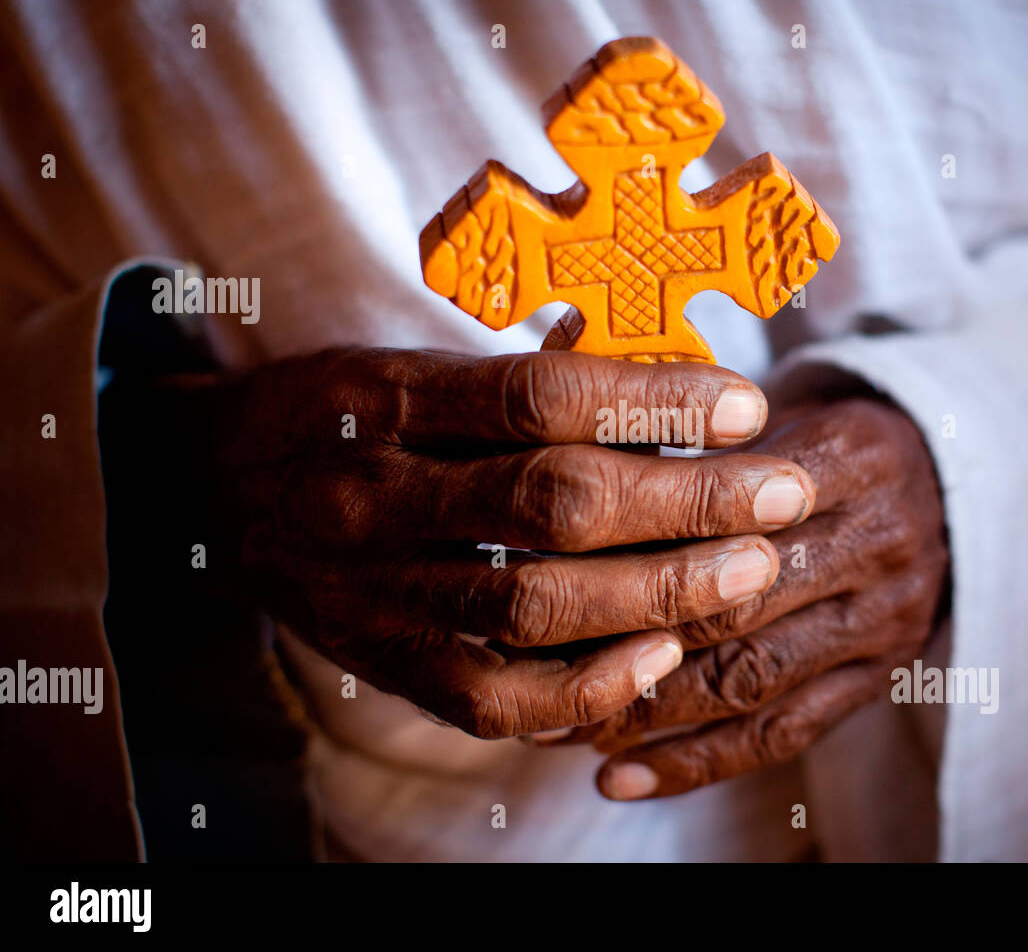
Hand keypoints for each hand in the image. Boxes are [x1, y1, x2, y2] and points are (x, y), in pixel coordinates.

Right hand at [191, 347, 816, 737]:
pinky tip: (662, 657)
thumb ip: (511, 384)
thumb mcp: (399, 364)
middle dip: (686, 503)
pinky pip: (495, 699)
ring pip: (534, 606)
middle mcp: (377, 498)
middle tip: (784, 493)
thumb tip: (664, 389)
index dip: (650, 399)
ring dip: (659, 593)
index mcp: (384, 400)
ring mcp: (377, 592)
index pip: (534, 396)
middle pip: (551, 505)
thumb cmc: (334, 417)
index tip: (745, 402)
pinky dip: (588, 686)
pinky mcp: (386, 663)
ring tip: (751, 572)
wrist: (208, 492)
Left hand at [549, 395, 948, 798]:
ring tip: (556, 726)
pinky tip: (620, 777)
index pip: (727, 512)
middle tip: (527, 664)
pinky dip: (695, 763)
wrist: (954, 484)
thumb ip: (694, 440)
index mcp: (848, 456)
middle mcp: (876, 542)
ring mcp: (881, 621)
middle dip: (624, 639)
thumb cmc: (829, 445)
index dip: (631, 545)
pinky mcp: (877, 679)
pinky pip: (782, 735)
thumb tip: (569, 469)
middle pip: (733, 602)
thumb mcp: (782, 412)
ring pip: (748, 680)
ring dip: (645, 712)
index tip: (541, 569)